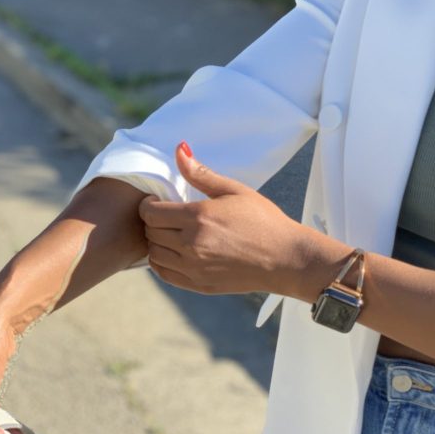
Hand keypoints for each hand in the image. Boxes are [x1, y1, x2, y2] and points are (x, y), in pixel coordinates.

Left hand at [139, 142, 302, 295]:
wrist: (285, 258)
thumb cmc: (264, 220)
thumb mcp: (234, 190)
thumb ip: (201, 174)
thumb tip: (179, 149)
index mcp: (198, 217)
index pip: (150, 212)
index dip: (149, 204)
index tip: (158, 201)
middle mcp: (191, 244)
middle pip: (150, 232)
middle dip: (153, 221)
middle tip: (167, 216)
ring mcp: (193, 267)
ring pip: (153, 254)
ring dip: (157, 242)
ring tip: (173, 234)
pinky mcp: (198, 284)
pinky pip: (164, 273)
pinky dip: (162, 262)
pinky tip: (176, 252)